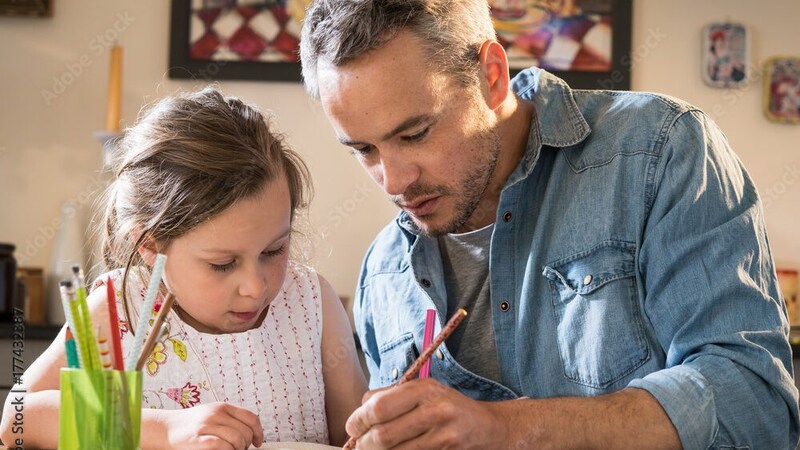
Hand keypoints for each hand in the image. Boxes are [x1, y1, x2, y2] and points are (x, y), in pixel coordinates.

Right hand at [157, 402, 263, 449]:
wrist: (166, 428)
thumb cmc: (193, 424)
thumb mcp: (213, 414)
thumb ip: (230, 419)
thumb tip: (252, 432)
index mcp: (222, 407)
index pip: (251, 418)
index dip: (258, 432)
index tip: (258, 442)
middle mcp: (216, 414)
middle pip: (245, 431)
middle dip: (246, 444)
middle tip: (240, 449)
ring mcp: (206, 426)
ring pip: (236, 439)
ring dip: (238, 449)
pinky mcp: (198, 440)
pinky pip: (221, 446)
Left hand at [345, 378, 506, 448]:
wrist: (489, 428)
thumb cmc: (449, 407)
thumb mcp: (424, 391)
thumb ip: (391, 396)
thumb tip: (359, 410)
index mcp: (425, 390)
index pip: (380, 407)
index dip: (359, 420)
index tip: (352, 428)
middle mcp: (435, 411)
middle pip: (383, 435)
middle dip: (364, 444)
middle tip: (360, 445)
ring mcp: (443, 437)